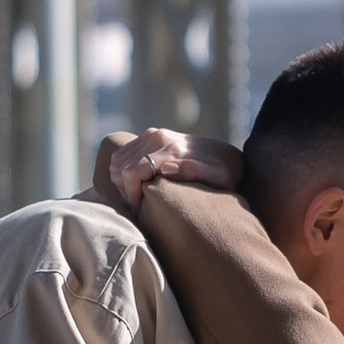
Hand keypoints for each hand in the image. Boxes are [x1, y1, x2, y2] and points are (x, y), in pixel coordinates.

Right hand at [91, 127, 243, 212]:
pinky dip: (124, 170)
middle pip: (121, 166)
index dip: (130, 194)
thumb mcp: (218, 178)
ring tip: (140, 196)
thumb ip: (194, 172)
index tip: (141, 209)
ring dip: (123, 180)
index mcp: (172, 149)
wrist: (226, 154)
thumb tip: (167, 168)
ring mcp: (152, 134)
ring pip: (118, 160)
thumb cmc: (223, 174)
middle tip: (141, 205)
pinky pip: (123, 154)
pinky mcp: (150, 135)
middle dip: (125, 189)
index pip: (131, 172)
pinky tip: (139, 184)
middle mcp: (159, 137)